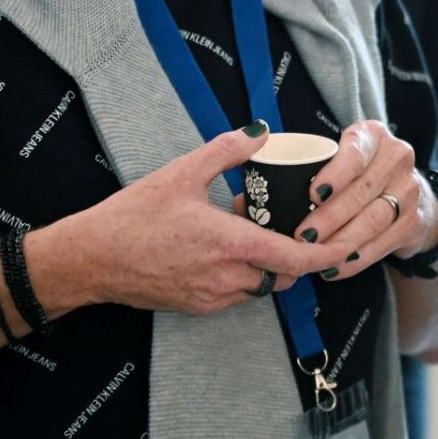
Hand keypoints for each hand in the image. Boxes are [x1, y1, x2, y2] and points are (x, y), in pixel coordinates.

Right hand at [47, 124, 337, 314]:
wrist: (90, 259)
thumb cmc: (132, 216)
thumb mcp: (182, 172)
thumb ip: (227, 149)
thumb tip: (261, 132)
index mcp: (230, 245)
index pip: (295, 258)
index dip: (326, 254)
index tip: (347, 245)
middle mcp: (227, 278)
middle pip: (283, 274)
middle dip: (294, 254)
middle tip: (285, 224)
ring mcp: (211, 298)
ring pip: (260, 286)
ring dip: (266, 264)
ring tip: (247, 231)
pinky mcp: (196, 307)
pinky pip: (236, 294)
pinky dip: (242, 274)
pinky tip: (223, 248)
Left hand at [293, 120, 435, 279]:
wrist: (410, 194)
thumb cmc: (358, 174)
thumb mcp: (340, 157)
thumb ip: (310, 167)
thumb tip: (258, 197)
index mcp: (373, 136)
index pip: (356, 153)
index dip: (336, 174)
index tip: (314, 195)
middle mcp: (397, 157)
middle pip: (362, 190)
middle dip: (330, 217)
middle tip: (302, 236)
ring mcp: (410, 189)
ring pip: (374, 219)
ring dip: (341, 241)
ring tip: (315, 255)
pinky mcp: (415, 221)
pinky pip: (383, 243)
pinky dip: (357, 259)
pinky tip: (335, 268)